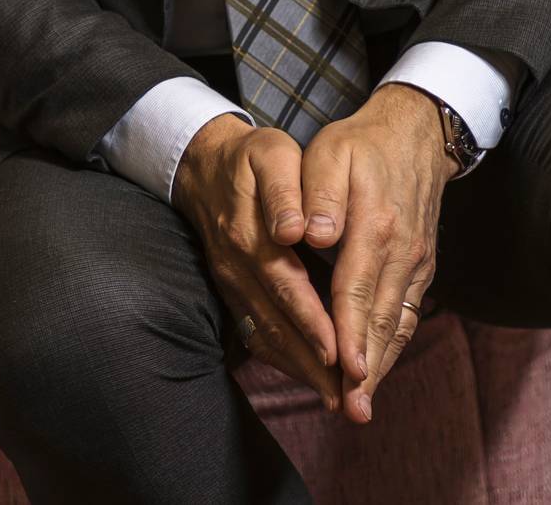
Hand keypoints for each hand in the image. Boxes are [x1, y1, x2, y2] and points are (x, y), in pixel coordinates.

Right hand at [172, 113, 344, 410]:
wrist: (205, 165)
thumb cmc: (254, 159)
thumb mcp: (272, 156)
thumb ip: (284, 192)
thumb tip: (292, 231)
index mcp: (250, 235)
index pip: (286, 287)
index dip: (312, 321)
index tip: (339, 351)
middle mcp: (236, 267)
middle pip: (275, 323)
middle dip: (310, 361)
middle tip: (345, 394)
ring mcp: (230, 283)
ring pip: (263, 335)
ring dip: (297, 367)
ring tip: (332, 394)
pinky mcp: (229, 292)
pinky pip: (252, 333)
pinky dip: (280, 357)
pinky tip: (305, 373)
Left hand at [300, 82, 453, 422]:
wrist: (417, 134)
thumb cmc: (363, 144)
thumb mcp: (332, 152)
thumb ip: (320, 193)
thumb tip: (310, 233)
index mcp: (376, 225)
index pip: (357, 289)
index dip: (350, 333)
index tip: (344, 371)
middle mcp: (403, 252)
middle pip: (381, 319)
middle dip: (367, 369)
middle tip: (353, 411)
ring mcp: (417, 262)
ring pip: (398, 323)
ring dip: (381, 365)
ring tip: (363, 404)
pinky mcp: (422, 267)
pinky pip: (408, 314)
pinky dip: (392, 346)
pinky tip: (377, 369)